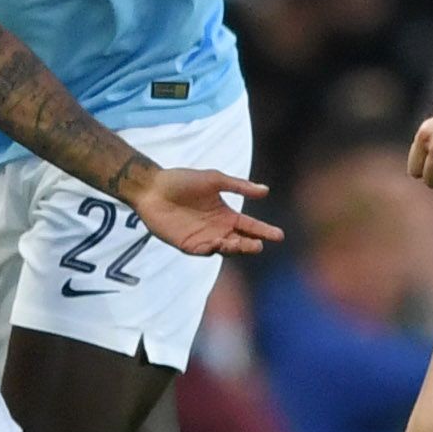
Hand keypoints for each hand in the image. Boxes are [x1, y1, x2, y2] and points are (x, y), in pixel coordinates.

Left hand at [119, 165, 283, 257]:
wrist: (153, 188)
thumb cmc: (183, 181)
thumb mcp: (214, 180)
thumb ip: (239, 186)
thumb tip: (266, 191)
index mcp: (226, 215)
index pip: (250, 226)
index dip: (264, 231)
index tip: (279, 235)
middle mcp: (218, 229)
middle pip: (240, 242)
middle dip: (250, 245)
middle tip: (258, 244)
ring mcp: (204, 239)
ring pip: (225, 250)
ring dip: (234, 249)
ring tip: (241, 244)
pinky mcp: (188, 245)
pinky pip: (205, 251)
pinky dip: (214, 249)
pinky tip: (219, 243)